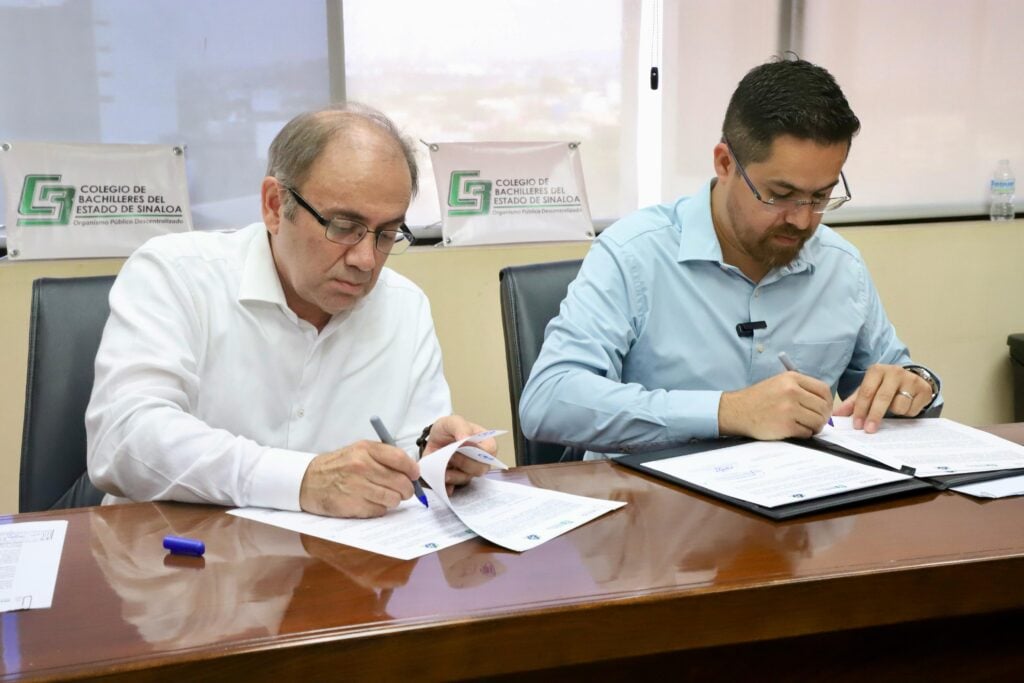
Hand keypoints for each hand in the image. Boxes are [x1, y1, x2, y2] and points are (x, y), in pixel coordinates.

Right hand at [299, 441, 417, 517]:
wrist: (307, 481)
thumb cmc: (337, 466)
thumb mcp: (358, 451)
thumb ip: (383, 457)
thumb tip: (410, 470)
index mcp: (365, 449)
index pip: (400, 459)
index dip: (412, 470)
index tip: (414, 475)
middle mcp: (362, 466)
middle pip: (400, 482)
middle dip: (407, 489)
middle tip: (405, 491)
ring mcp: (357, 487)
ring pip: (393, 499)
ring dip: (394, 500)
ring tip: (386, 497)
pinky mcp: (353, 505)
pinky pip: (380, 510)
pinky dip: (380, 509)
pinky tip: (371, 503)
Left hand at [423, 415, 497, 493]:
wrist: (433, 438)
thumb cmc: (448, 429)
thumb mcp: (452, 421)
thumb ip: (460, 427)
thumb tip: (466, 438)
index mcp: (485, 443)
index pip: (490, 450)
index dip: (478, 451)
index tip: (462, 445)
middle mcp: (479, 459)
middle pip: (480, 468)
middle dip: (464, 462)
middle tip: (451, 454)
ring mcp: (468, 471)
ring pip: (467, 478)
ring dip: (454, 474)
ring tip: (443, 466)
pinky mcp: (455, 479)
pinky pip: (454, 487)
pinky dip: (447, 485)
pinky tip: (441, 479)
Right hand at [719, 371, 832, 439]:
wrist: (737, 411)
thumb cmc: (758, 399)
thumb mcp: (779, 383)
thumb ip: (800, 388)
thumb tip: (823, 403)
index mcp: (792, 378)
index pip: (823, 390)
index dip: (827, 402)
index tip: (823, 409)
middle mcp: (792, 391)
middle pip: (823, 407)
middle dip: (822, 417)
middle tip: (815, 421)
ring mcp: (789, 409)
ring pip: (817, 421)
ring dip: (814, 427)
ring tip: (805, 426)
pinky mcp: (785, 425)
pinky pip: (806, 432)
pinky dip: (804, 434)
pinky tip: (794, 430)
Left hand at [833, 364, 932, 432]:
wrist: (911, 379)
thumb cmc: (885, 386)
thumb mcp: (868, 390)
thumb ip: (853, 402)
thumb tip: (837, 414)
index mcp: (877, 370)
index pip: (866, 392)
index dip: (861, 410)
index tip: (857, 424)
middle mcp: (894, 372)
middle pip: (882, 398)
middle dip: (874, 415)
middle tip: (869, 429)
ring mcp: (911, 379)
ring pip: (899, 405)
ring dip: (895, 412)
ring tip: (894, 407)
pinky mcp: (924, 389)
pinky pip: (912, 409)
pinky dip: (907, 412)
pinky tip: (906, 405)